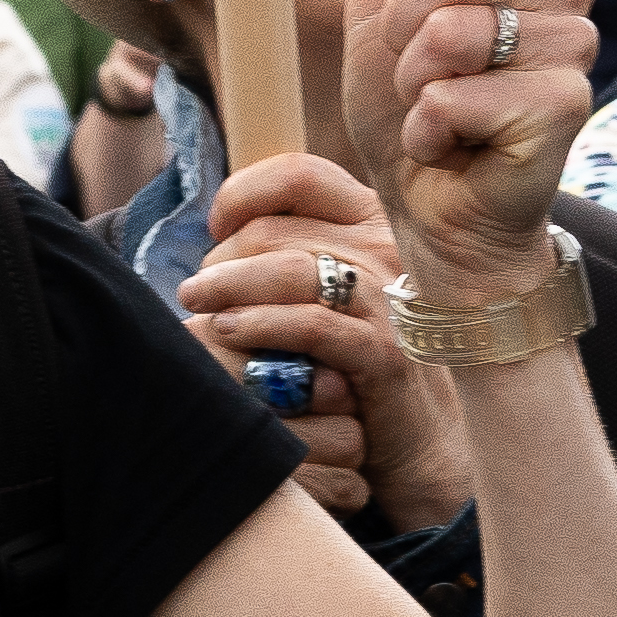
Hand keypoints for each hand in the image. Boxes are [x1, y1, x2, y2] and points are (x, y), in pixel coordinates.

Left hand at [171, 153, 464, 531]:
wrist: (420, 439)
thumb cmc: (358, 365)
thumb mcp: (332, 294)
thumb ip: (293, 254)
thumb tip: (221, 235)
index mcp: (372, 222)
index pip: (299, 176)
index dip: (243, 194)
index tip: (215, 230)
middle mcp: (386, 249)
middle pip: (277, 229)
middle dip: (222, 259)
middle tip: (197, 292)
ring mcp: (390, 299)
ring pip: (290, 269)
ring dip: (228, 287)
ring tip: (196, 307)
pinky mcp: (386, 353)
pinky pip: (311, 325)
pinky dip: (259, 324)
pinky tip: (228, 332)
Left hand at [341, 0, 587, 297]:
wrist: (431, 207)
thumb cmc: (408, 104)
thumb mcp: (380, 0)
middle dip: (400, 23)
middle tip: (414, 66)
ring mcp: (570, 41)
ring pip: (450, 27)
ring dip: (413, 81)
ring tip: (434, 108)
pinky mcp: (566, 101)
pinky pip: (456, 94)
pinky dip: (427, 128)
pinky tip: (451, 145)